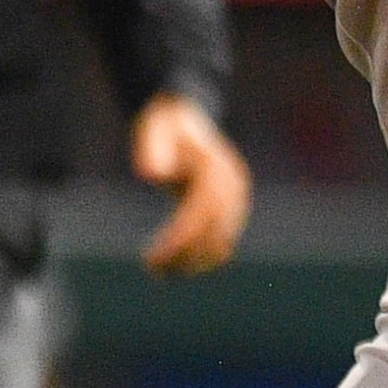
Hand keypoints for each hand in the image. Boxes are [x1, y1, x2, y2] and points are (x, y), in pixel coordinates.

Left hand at [130, 93, 252, 276]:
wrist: (184, 116)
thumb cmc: (165, 127)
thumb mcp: (155, 131)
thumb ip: (153, 149)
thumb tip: (152, 175)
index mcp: (216, 167)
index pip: (203, 211)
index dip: (180, 238)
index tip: (153, 257)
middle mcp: (233, 185)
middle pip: (214, 231)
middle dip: (184, 254)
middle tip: (151, 268)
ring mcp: (235, 198)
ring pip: (221, 242)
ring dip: (192, 261)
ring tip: (158, 271)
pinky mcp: (230, 208)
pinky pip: (222, 240)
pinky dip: (201, 256)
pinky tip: (174, 265)